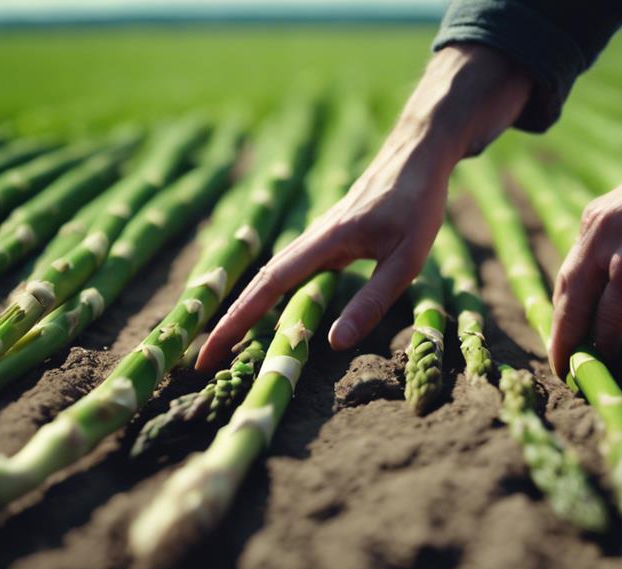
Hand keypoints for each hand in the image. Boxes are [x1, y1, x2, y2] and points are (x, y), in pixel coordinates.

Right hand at [196, 44, 530, 372]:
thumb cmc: (417, 204)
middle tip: (203, 361)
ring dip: (248, 310)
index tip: (209, 352)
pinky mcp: (329, 239)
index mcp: (324, 242)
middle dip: (231, 322)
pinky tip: (271, 314)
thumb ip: (372, 300)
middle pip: (259, 284)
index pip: (269, 288)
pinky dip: (273, 296)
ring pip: (273, 277)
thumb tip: (333, 344)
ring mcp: (318, 237)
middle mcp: (312, 239)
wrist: (418, 154)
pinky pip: (292, 271)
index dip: (237, 321)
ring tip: (228, 345)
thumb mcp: (406, 259)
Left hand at [549, 95, 621, 376]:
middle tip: (559, 362)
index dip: (565, 306)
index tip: (565, 332)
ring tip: (574, 366)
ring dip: (575, 337)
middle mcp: (594, 231)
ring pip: (581, 300)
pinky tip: (609, 351)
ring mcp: (612, 244)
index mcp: (594, 220)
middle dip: (559, 329)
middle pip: (565, 290)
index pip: (571, 272)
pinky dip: (608, 331)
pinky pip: (615, 304)